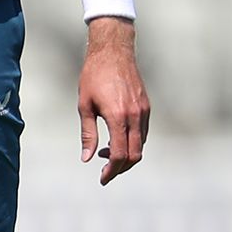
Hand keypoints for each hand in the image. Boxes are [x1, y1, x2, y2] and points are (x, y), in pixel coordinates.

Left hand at [78, 18, 149, 184]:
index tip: (103, 178)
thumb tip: (86, 158)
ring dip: (126, 155)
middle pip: (135, 155)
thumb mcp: (84, 106)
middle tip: (106, 172)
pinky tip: (117, 139)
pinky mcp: (146, 107)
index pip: (120, 154)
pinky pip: (143, 132)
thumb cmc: (93, 77)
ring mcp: (144, 111)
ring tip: (106, 153)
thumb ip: (88, 134)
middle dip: (121, 168)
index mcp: (118, 117)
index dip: (112, 171)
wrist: (112, 52)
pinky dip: (132, 142)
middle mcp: (135, 116)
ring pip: (141, 145)